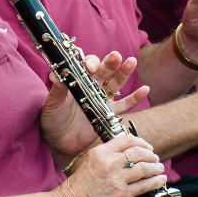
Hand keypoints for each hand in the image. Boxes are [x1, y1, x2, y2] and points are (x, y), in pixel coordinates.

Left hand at [40, 51, 148, 168]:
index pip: (86, 66)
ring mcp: (102, 100)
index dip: (90, 63)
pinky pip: (125, 105)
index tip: (89, 66)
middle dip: (110, 62)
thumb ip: (57, 90)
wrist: (58, 140)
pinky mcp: (109, 114)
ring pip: (116, 83)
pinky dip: (135, 98)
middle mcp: (92, 86)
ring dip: (124, 72)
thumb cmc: (52, 118)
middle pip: (104, 70)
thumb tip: (55, 75)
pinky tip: (145, 89)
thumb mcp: (52, 104)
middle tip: (116, 56)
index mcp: (78, 80)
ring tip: (131, 62)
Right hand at [52, 134, 164, 196]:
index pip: (127, 140)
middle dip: (151, 154)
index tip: (147, 146)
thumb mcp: (89, 162)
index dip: (141, 142)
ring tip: (159, 168)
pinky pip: (144, 185)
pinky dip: (156, 181)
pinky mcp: (122, 194)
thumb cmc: (78, 187)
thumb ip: (107, 156)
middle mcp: (109, 162)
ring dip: (156, 167)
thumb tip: (127, 154)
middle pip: (139, 152)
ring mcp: (116, 178)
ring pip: (144, 167)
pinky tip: (160, 179)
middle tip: (155, 158)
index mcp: (100, 152)